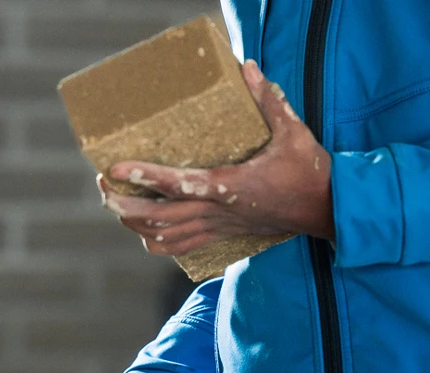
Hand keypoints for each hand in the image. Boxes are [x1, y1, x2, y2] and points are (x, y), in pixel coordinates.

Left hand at [99, 60, 333, 256]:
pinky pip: (179, 247)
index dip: (144, 177)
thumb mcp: (292, 132)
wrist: (324, 211)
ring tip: (116, 203)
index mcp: (229, 186)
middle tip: (105, 185)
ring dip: (134, 223)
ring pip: (163, 237)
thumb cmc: (308, 171)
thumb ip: (268, 99)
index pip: (177, 185)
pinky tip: (144, 229)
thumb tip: (248, 67)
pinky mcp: (221, 236)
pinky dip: (156, 241)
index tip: (116, 168)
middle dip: (123, 205)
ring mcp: (217, 227)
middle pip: (157, 218)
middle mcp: (217, 211)